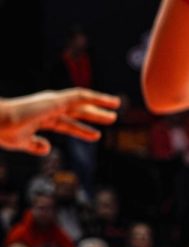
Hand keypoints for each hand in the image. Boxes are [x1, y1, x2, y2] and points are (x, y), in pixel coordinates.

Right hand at [0, 89, 120, 154]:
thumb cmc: (3, 131)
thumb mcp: (22, 142)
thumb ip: (35, 145)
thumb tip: (47, 148)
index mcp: (41, 118)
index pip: (66, 124)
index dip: (82, 130)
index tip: (96, 135)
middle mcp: (48, 109)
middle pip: (77, 111)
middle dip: (94, 114)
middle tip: (112, 117)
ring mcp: (52, 103)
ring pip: (82, 101)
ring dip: (100, 102)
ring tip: (117, 105)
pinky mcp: (55, 100)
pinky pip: (79, 96)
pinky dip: (95, 96)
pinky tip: (108, 100)